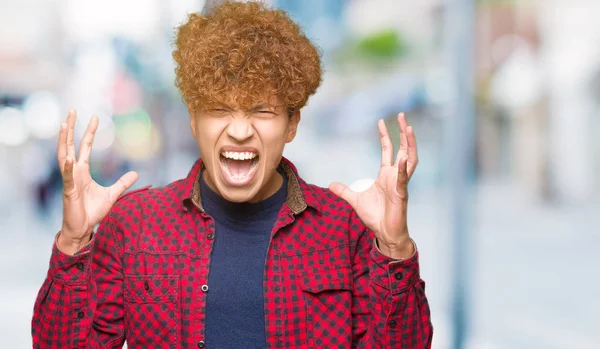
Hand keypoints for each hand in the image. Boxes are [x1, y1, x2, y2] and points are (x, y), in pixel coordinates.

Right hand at [57, 110, 137, 254]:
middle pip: (71, 145)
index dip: (90, 132)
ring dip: (64, 141)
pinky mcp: (69, 191)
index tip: (95, 117)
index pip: (85, 147)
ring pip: (64, 156)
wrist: (82, 228)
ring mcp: (70, 180)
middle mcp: (74, 172)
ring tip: (63, 125)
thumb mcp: (113, 194)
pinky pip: (68, 177)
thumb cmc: (92, 212)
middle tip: (72, 110)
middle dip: (71, 128)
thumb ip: (123, 183)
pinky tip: (68, 158)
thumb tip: (136, 173)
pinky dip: (68, 167)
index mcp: (83, 171)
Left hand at [330, 113, 417, 258]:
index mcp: (386, 175)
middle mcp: (395, 176)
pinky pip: (403, 179)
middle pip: (403, 149)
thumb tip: (331, 185)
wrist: (385, 233)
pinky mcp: (401, 194)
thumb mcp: (355, 200)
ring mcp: (400, 184)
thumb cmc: (375, 217)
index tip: (381, 121)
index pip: (388, 150)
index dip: (385, 136)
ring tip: (409, 129)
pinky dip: (402, 169)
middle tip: (401, 116)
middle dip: (403, 133)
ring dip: (410, 144)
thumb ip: (344, 191)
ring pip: (409, 159)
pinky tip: (401, 160)